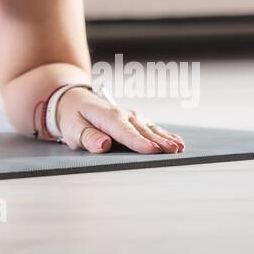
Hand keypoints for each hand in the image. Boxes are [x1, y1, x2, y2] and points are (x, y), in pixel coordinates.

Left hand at [56, 87, 185, 153]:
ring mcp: (132, 117)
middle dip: (159, 141)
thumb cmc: (74, 118)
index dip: (138, 142)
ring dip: (166, 138)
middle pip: (142, 131)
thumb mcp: (73, 129)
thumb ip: (88, 137)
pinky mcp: (137, 121)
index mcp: (107, 117)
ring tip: (179, 148)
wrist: (75, 101)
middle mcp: (124, 114)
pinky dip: (166, 135)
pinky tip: (178, 142)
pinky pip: (153, 128)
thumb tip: (103, 145)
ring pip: (151, 129)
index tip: (153, 151)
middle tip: (174, 152)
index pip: (124, 132)